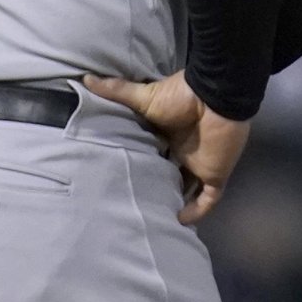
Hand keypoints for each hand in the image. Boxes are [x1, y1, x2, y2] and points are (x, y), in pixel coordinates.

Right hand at [84, 72, 249, 224]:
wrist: (214, 97)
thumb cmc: (180, 96)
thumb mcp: (143, 97)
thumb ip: (117, 91)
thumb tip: (86, 80)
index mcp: (168, 135)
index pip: (156, 155)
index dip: (145, 166)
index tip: (124, 179)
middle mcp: (184, 152)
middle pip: (171, 175)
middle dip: (159, 188)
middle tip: (137, 203)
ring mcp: (201, 164)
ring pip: (189, 190)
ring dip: (177, 202)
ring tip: (156, 218)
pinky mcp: (215, 174)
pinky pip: (208, 199)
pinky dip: (196, 211)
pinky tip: (178, 221)